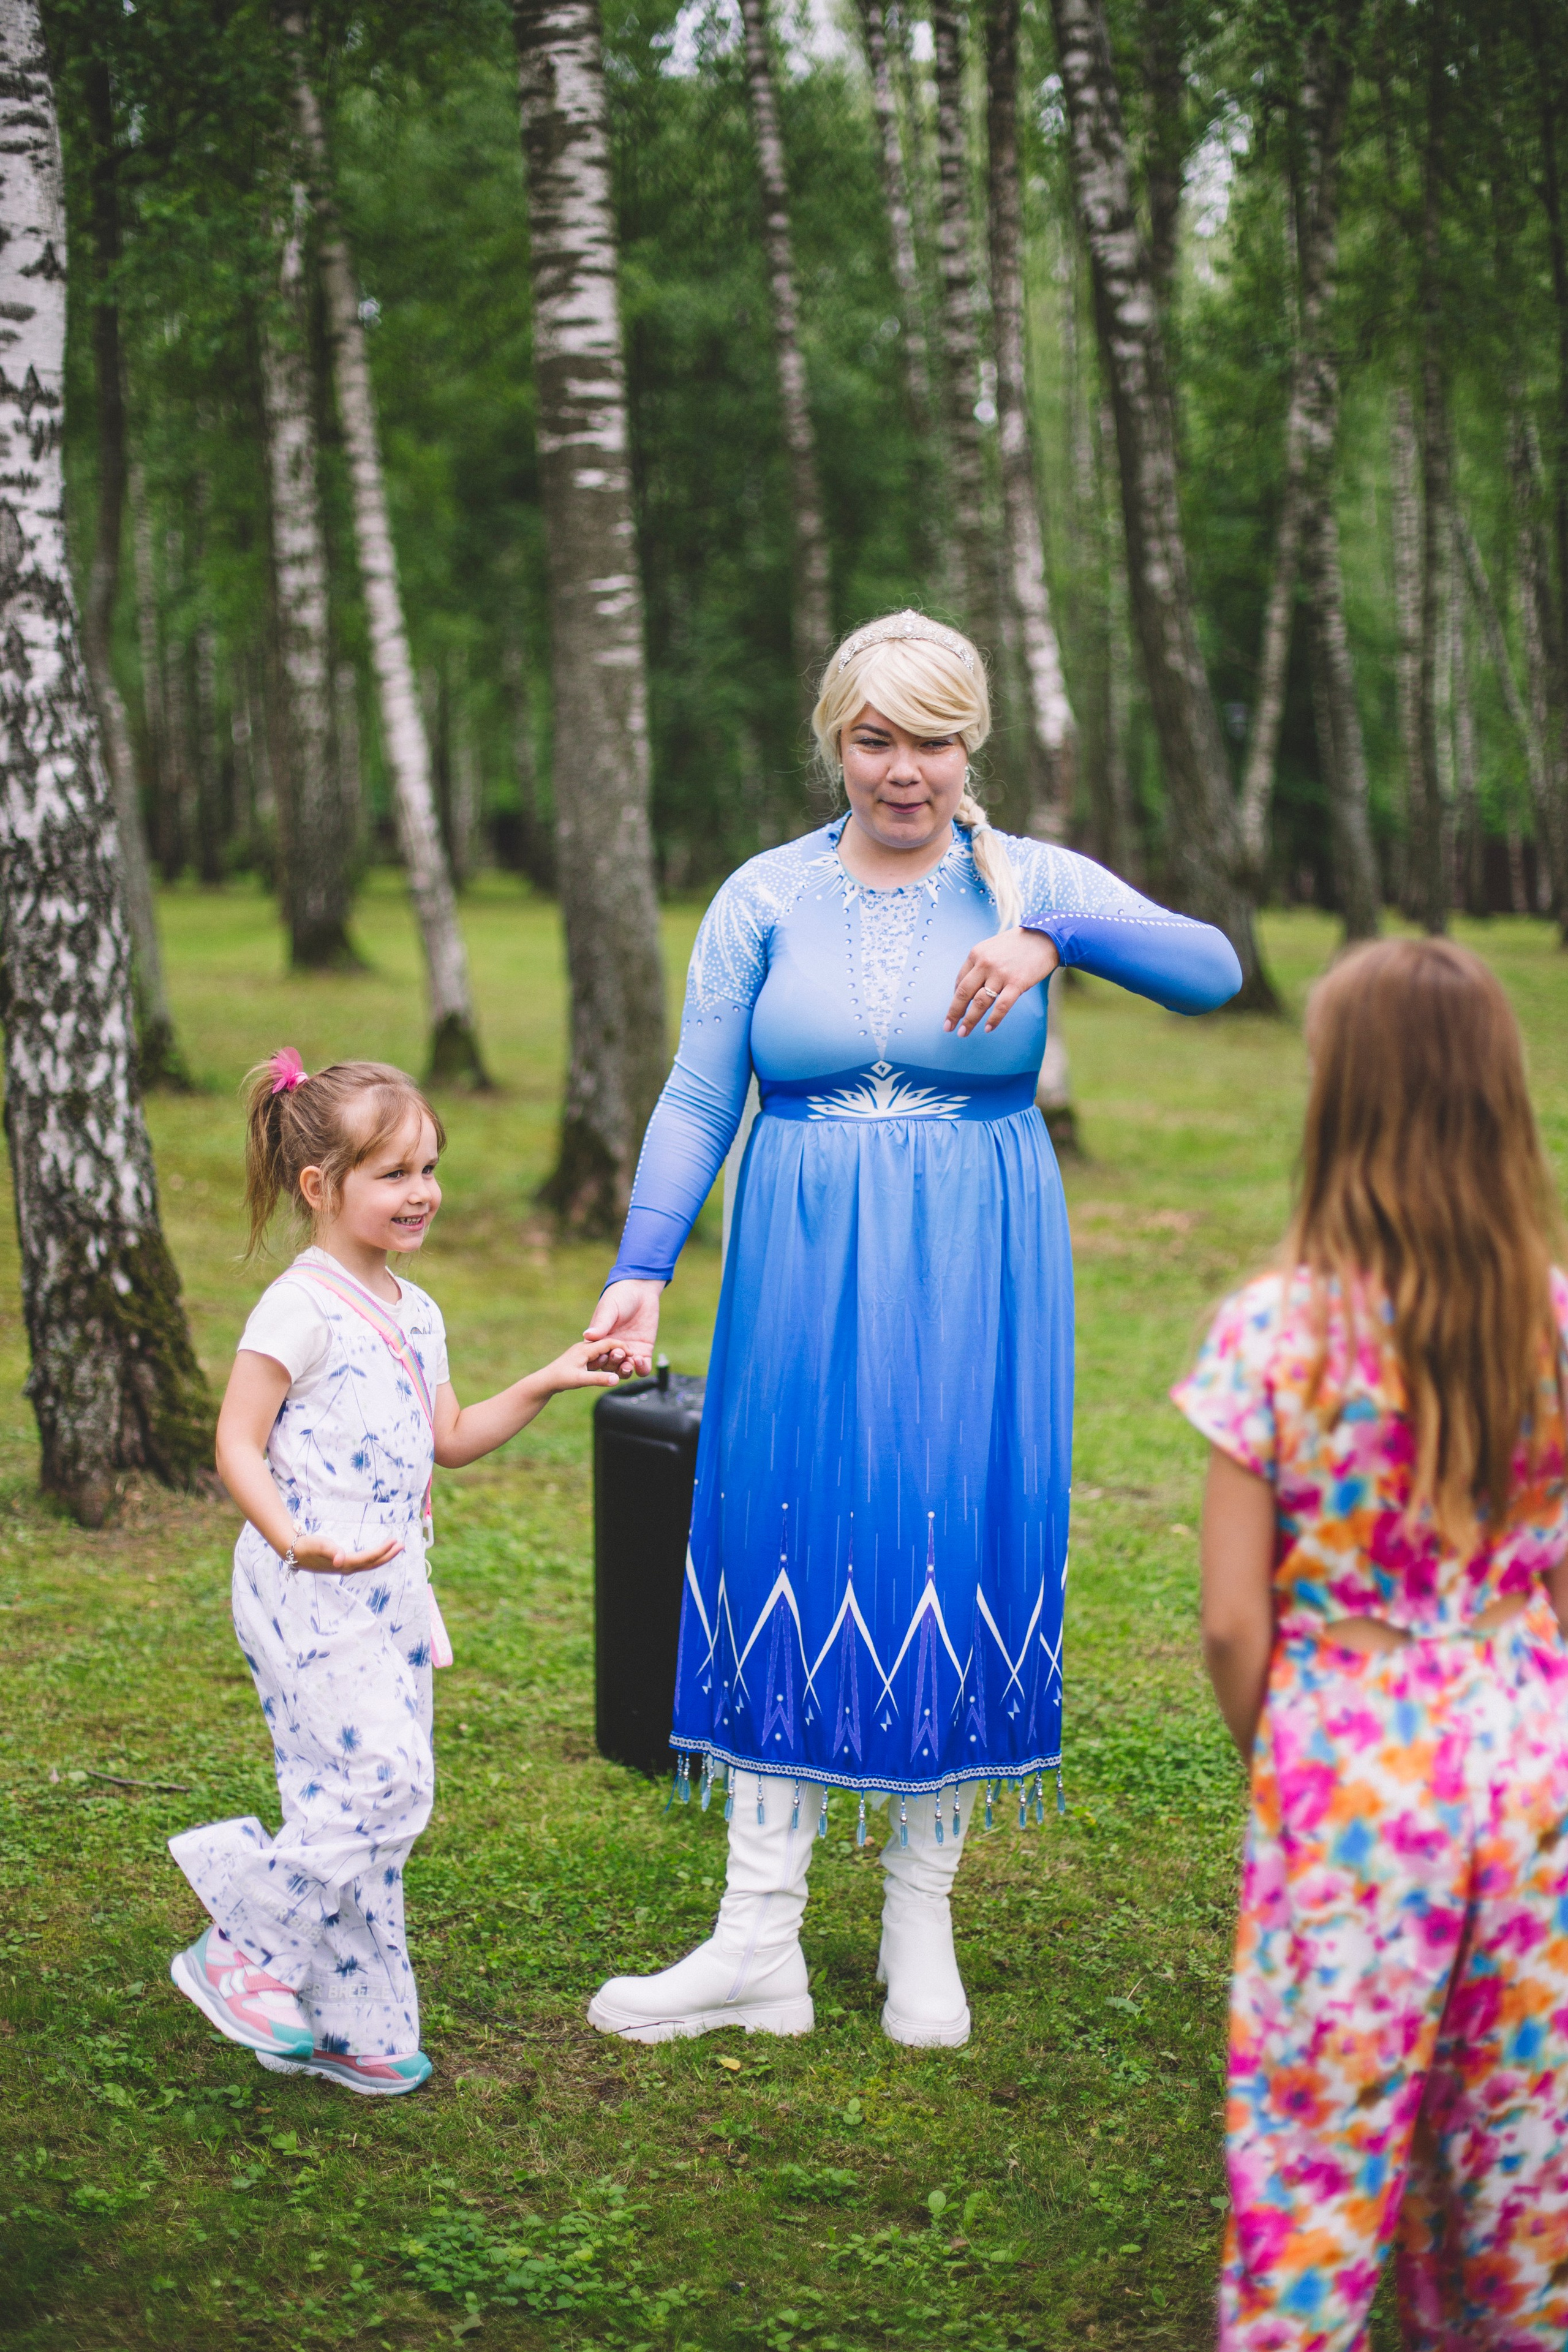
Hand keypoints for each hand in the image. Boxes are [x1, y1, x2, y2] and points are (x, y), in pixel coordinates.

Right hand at [286, 1530, 404, 1575]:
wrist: (292, 1552)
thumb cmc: (306, 1546)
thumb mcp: (318, 1546)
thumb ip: (330, 1551)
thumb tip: (340, 1560)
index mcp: (343, 1565)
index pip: (368, 1559)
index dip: (382, 1551)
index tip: (395, 1541)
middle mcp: (346, 1568)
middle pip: (372, 1564)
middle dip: (388, 1556)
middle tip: (402, 1545)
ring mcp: (344, 1568)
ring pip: (368, 1565)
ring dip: (382, 1557)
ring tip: (395, 1548)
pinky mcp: (341, 1565)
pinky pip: (362, 1563)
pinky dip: (373, 1558)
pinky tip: (377, 1554)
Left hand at [529, 1337, 628, 1398]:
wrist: (545, 1381)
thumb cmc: (560, 1378)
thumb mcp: (580, 1379)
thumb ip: (599, 1379)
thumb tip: (616, 1380)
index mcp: (586, 1348)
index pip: (609, 1343)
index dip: (623, 1348)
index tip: (634, 1355)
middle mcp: (586, 1347)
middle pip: (608, 1346)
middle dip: (621, 1353)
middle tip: (632, 1361)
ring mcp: (584, 1353)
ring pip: (604, 1352)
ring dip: (614, 1358)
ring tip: (624, 1365)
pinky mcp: (583, 1359)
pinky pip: (599, 1358)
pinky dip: (607, 1362)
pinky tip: (611, 1368)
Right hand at [583, 1278, 663, 1376]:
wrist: (641, 1291)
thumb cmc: (620, 1297)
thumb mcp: (609, 1309)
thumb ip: (601, 1324)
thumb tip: (587, 1335)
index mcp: (600, 1341)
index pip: (597, 1357)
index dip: (600, 1359)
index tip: (604, 1354)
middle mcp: (613, 1349)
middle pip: (610, 1367)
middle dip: (613, 1364)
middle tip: (619, 1354)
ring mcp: (629, 1351)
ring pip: (624, 1371)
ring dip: (625, 1371)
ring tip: (629, 1363)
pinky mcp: (644, 1351)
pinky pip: (642, 1368)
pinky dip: (641, 1369)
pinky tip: (640, 1361)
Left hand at [945, 928, 1059, 1036]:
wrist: (1046, 937)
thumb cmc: (1018, 944)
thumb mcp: (993, 948)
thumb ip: (980, 964)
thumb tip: (971, 989)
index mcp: (976, 953)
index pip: (960, 981)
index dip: (956, 998)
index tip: (956, 1010)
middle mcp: (985, 963)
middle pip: (964, 993)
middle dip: (954, 1013)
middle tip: (948, 1027)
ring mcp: (1001, 974)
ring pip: (979, 1002)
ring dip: (969, 1020)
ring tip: (963, 1033)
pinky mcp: (1017, 983)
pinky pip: (1001, 1006)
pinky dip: (993, 1020)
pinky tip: (988, 1029)